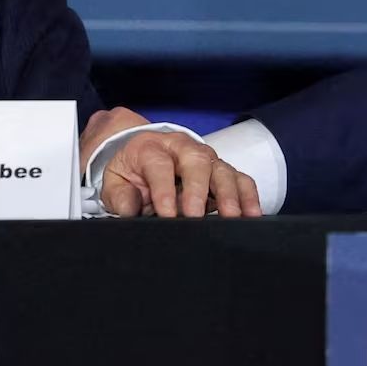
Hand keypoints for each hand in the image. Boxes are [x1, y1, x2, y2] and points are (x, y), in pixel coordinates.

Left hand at [83, 105, 261, 218]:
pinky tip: (253, 215)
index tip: (167, 214)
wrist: (142, 154)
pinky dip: (248, 195)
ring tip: (233, 217)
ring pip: (222, 169)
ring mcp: (206, 157)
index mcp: (151, 148)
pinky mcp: (221, 169)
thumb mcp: (114, 181)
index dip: (163, 189)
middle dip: (199, 189)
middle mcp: (182, 148)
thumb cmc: (130, 171)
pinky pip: (240, 178)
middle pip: (197, 161)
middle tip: (196, 216)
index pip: (159, 165)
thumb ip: (119, 195)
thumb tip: (130, 208)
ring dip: (230, 193)